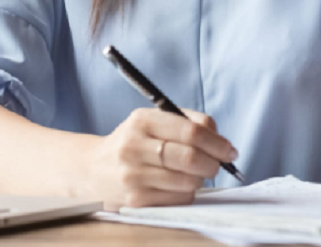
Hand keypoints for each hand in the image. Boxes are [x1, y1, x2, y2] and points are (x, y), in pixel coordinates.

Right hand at [83, 108, 238, 209]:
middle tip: (218, 164)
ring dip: (200, 179)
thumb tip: (219, 138)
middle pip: (191, 157)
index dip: (217, 142)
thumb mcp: (151, 122)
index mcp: (142, 120)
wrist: (91, 170)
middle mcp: (134, 146)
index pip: (190, 131)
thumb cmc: (132, 144)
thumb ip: (187, 122)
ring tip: (193, 173)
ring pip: (188, 181)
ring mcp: (133, 175)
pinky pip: (178, 198)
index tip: (229, 149)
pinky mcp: (135, 200)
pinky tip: (177, 185)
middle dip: (214, 163)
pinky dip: (186, 192)